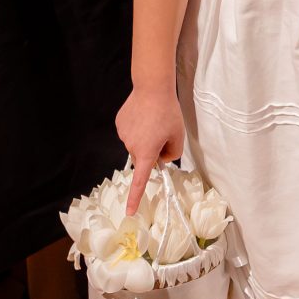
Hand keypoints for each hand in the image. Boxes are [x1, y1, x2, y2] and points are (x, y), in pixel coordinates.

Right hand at [117, 84, 185, 210]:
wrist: (152, 87)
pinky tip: (143, 116)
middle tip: (162, 133)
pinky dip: (137, 128)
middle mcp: (132, 146)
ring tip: (152, 120)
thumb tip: (162, 158)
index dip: (135, 198)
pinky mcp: (119, 124)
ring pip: (136, 144)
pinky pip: (130, 132)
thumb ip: (172, 153)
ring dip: (144, 138)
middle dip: (152, 152)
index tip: (129, 212)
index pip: (140, 181)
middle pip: (143, 158)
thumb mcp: (178, 135)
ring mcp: (123, 135)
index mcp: (146, 152)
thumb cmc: (168, 111)